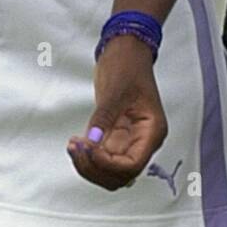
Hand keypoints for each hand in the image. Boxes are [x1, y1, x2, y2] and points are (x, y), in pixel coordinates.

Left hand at [67, 34, 166, 190]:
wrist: (124, 50)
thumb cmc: (128, 64)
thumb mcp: (116, 90)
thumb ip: (104, 118)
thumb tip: (93, 141)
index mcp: (152, 131)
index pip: (132, 165)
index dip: (108, 164)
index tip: (89, 148)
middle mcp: (142, 141)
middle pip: (120, 175)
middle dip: (96, 167)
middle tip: (77, 148)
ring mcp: (128, 140)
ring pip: (109, 171)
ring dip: (89, 165)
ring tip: (74, 146)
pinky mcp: (115, 136)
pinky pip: (101, 157)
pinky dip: (87, 156)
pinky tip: (76, 143)